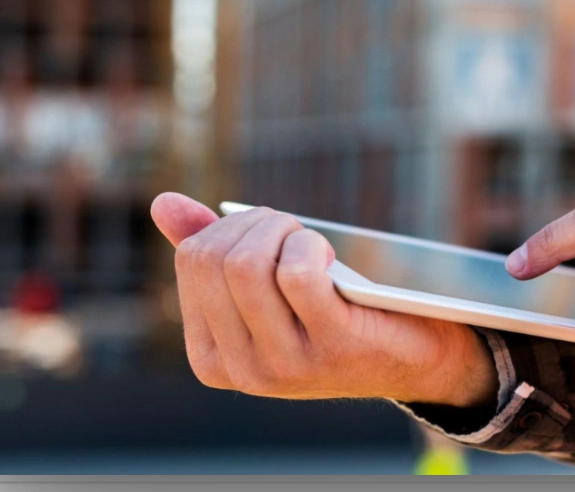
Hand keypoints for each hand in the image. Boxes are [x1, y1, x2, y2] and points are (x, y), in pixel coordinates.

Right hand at [150, 192, 496, 406]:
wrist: (412, 359)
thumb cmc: (335, 314)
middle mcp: (241, 370)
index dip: (230, 226)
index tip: (266, 231)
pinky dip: (310, 246)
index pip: (191, 262)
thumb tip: (162, 203)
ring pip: (247, 265)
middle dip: (254, 222)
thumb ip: (216, 253)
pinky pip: (298, 273)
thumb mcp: (270, 291)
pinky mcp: (330, 347)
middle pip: (215, 259)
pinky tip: (329, 257)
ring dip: (282, 230)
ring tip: (309, 239)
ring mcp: (284, 365)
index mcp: (212, 358)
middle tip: (291, 228)